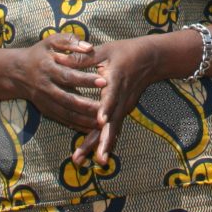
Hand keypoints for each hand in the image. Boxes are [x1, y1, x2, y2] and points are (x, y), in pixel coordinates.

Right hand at [12, 32, 105, 132]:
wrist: (17, 72)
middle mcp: (45, 87)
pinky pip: (62, 120)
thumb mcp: (51, 41)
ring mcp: (45, 101)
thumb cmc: (39, 53)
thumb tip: (89, 46)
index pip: (69, 76)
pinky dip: (76, 125)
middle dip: (86, 104)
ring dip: (83, 119)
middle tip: (105, 106)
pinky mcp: (46, 110)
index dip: (85, 80)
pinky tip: (91, 129)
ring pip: (65, 113)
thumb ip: (70, 41)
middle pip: (67, 99)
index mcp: (47, 69)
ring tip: (102, 122)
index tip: (104, 81)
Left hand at [70, 35, 161, 166]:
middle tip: (98, 157)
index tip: (100, 120)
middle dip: (104, 139)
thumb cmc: (126, 52)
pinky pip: (114, 127)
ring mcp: (125, 105)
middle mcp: (122, 97)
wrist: (151, 59)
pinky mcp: (124, 110)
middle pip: (114, 121)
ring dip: (104, 144)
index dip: (106, 108)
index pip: (111, 95)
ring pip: (114, 128)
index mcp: (117, 79)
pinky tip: (98, 155)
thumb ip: (83, 58)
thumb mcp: (105, 50)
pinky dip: (105, 140)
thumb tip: (60, 59)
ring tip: (97, 161)